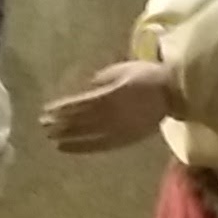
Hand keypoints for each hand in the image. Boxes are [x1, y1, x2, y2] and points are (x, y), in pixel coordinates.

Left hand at [42, 60, 174, 154]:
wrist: (174, 94)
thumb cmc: (148, 76)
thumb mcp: (123, 69)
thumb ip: (103, 78)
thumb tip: (85, 86)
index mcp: (111, 95)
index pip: (81, 104)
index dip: (63, 109)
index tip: (47, 111)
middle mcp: (112, 114)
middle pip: (81, 120)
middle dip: (61, 123)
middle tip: (43, 125)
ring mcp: (118, 128)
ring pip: (87, 134)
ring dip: (68, 136)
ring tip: (52, 138)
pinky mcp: (124, 138)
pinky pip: (100, 145)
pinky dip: (82, 147)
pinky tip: (69, 148)